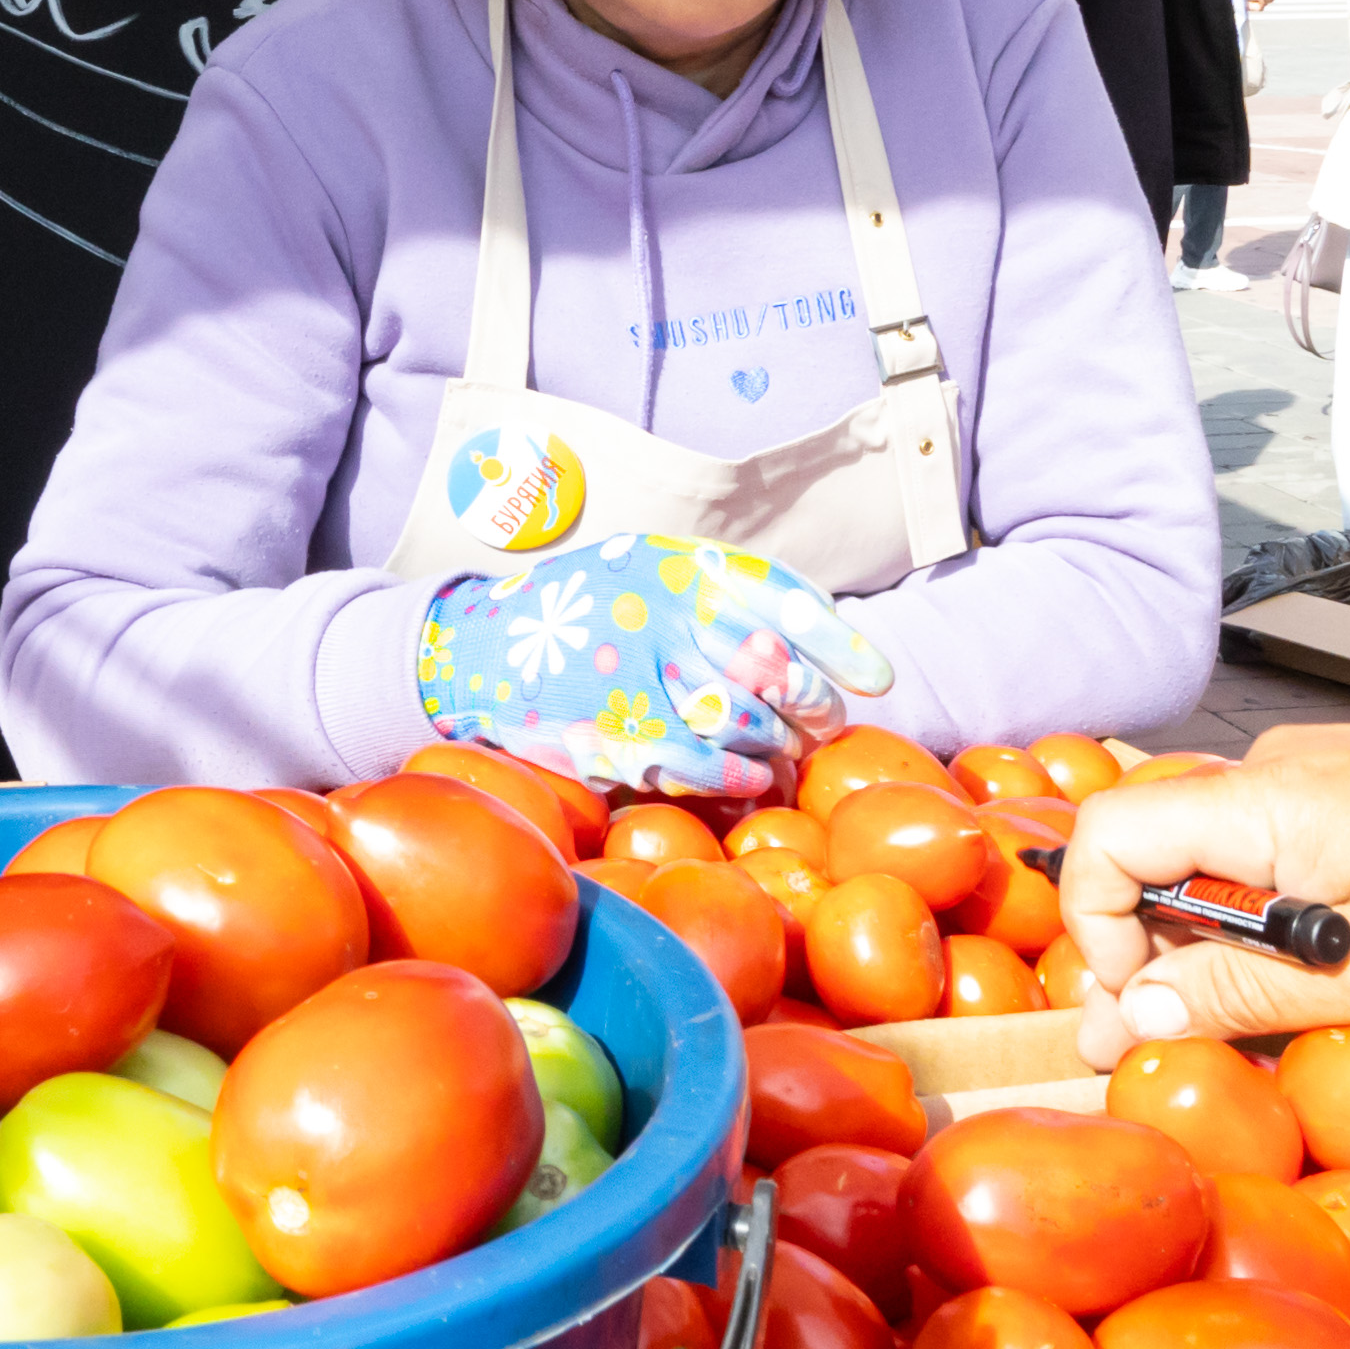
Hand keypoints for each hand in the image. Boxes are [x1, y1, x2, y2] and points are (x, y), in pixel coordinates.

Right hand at [416, 534, 891, 807]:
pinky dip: (736, 779)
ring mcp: (634, 667)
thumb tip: (812, 645)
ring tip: (781, 759)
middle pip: (774, 666)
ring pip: (744, 718)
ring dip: (776, 749)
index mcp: (679, 566)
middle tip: (816, 728)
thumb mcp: (646, 574)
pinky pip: (700, 763)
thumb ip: (717, 597)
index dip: (840, 644)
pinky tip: (746, 782)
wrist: (474, 647)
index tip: (876, 679)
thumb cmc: (581, 617)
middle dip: (811, 706)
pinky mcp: (610, 725)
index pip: (783, 599)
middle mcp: (661, 608)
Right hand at [1063, 714, 1349, 1061]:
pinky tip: (1306, 976)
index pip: (1107, 839)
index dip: (1093, 929)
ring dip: (1208, 941)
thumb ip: (1243, 996)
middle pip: (1154, 854)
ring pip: (1213, 858)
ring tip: (1239, 1023)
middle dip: (1145, 954)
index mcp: (1262, 804)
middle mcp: (1274, 771)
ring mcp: (1317, 774)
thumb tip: (1137, 1014)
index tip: (1134, 1007)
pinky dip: (1261, 914)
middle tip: (1153, 1044)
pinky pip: (1269, 849)